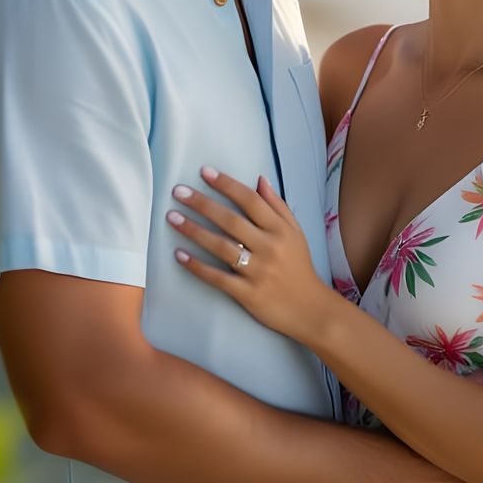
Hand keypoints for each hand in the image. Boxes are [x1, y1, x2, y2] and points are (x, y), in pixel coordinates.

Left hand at [168, 165, 335, 343]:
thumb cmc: (300, 267)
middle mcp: (269, 247)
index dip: (227, 185)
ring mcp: (257, 271)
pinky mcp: (248, 294)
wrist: (310, 309)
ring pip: (221, 247)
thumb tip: (260, 180)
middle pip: (231, 220)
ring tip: (172, 218)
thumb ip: (277, 206)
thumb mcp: (295, 233)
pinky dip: (197, 266)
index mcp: (280, 230)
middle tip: (178, 192)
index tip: (205, 173)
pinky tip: (179, 255)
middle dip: (203, 203)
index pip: (250, 200)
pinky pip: (218, 277)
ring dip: (194, 231)